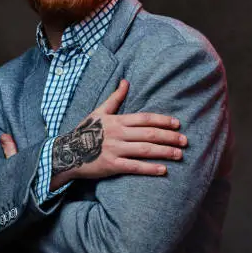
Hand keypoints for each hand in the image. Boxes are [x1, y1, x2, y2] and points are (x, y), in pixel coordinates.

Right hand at [0, 79, 186, 187]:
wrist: (66, 153)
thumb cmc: (84, 131)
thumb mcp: (99, 112)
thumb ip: (115, 98)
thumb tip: (126, 81)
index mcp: (117, 120)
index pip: (144, 118)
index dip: (162, 121)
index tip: (178, 124)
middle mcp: (118, 134)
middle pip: (149, 134)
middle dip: (169, 137)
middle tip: (185, 141)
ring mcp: (115, 150)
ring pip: (145, 150)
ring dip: (164, 152)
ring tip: (179, 155)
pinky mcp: (111, 166)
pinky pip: (134, 167)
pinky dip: (150, 168)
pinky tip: (163, 170)